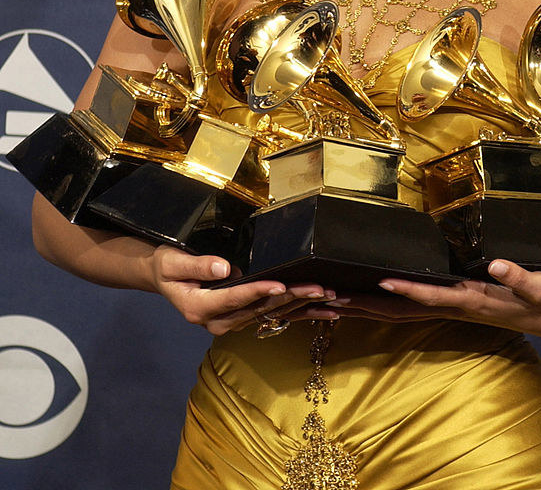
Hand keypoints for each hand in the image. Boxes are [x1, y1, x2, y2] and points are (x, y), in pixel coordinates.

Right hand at [148, 246, 339, 335]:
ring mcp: (233, 322)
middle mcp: (220, 321)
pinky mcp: (243, 318)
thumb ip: (197, 265)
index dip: (259, 291)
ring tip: (330, 299)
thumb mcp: (172, 263)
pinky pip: (274, 317)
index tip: (280, 284)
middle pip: (261, 308)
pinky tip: (324, 311)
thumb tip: (224, 267)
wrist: (165, 279)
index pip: (236, 298)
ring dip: (303, 307)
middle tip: (320, 289)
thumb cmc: (167, 267)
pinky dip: (300, 314)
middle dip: (292, 297)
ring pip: (272, 314)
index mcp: (201, 308)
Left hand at [326, 260, 540, 336]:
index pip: (434, 295)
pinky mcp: (449, 305)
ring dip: (364, 309)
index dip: (409, 289)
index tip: (383, 279)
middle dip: (366, 307)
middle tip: (329, 299)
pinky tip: (362, 300)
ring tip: (328, 302)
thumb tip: (498, 264)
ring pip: (397, 313)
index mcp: (471, 300)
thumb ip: (520, 277)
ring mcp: (448, 309)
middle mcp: (453, 307)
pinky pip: (406, 308)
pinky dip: (380, 306)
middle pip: (401, 311)